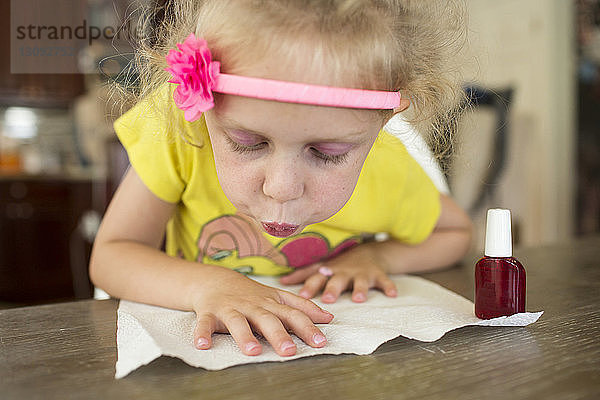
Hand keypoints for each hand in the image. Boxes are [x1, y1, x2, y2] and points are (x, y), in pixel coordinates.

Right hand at [190, 267, 333, 356]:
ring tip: (252, 351)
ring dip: (244, 336)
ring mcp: (230, 309)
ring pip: (238, 322)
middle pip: (267, 320)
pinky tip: (203, 345)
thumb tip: (329, 317)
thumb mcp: (278, 297)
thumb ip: (302, 307)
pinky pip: (204, 324)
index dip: (307, 327)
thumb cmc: (251, 294)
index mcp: (271, 304)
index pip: (292, 315)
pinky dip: (202, 334)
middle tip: (289, 351)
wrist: (215, 280)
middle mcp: (252, 306)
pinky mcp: (209, 314)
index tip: (320, 342)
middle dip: (279, 335)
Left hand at [279, 242, 397, 303]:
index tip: (302, 297)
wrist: (369, 252)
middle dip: (332, 289)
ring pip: (360, 281)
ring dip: (359, 289)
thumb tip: (279, 283)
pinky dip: (388, 286)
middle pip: (337, 280)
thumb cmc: (340, 264)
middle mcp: (344, 272)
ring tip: (358, 298)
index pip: (317, 278)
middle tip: (328, 299)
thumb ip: (303, 275)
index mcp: (329, 272)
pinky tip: (392, 294)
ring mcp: (362, 273)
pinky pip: (384, 281)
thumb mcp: (322, 267)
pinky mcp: (378, 274)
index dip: (309, 287)